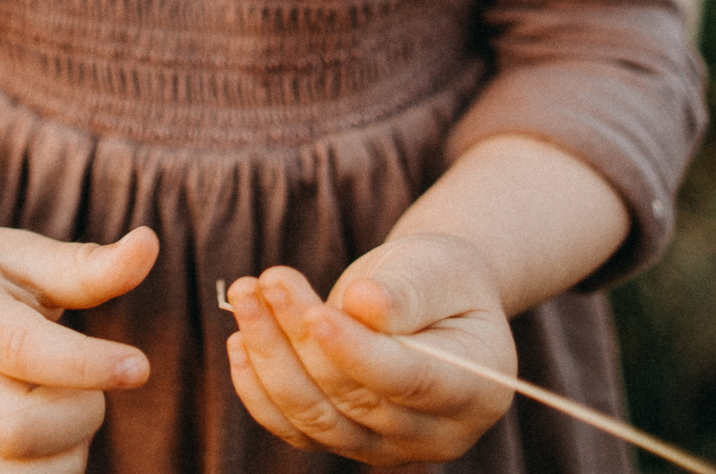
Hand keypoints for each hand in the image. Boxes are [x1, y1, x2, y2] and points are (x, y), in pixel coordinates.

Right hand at [0, 225, 159, 473]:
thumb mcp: (28, 255)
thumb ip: (87, 264)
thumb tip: (149, 244)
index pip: (22, 349)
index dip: (85, 364)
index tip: (140, 366)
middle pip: (18, 429)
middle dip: (80, 412)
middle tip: (85, 383)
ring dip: (65, 452)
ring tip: (63, 411)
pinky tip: (54, 440)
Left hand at [224, 234, 516, 464]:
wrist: (427, 297)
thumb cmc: (440, 277)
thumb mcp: (438, 268)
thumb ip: (407, 290)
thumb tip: (365, 305)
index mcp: (475, 391)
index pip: (410, 381)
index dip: (359, 353)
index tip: (315, 314)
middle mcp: (433, 435)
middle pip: (354, 398)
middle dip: (301, 337)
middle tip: (269, 279)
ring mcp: (385, 448)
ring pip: (315, 416)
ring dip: (269, 356)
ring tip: (246, 295)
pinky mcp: (344, 441)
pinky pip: (293, 428)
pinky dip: (258, 388)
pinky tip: (240, 340)